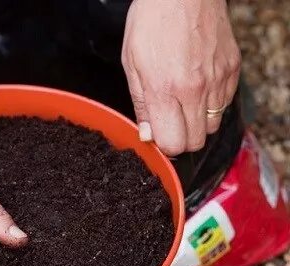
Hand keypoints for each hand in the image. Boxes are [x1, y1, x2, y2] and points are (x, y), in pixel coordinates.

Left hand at [122, 0, 240, 155]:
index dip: (164, 144)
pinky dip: (212, 103)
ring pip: (212, 125)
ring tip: (183, 103)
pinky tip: (198, 88)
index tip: (157, 133)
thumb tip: (147, 135)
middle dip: (181, 138)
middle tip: (169, 122)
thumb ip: (141, 105)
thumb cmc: (153, 22)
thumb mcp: (132, 65)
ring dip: (197, 122)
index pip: (173, 144)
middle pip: (195, 141)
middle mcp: (196, 89)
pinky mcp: (232, 68)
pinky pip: (225, 103)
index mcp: (166, 90)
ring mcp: (218, 78)